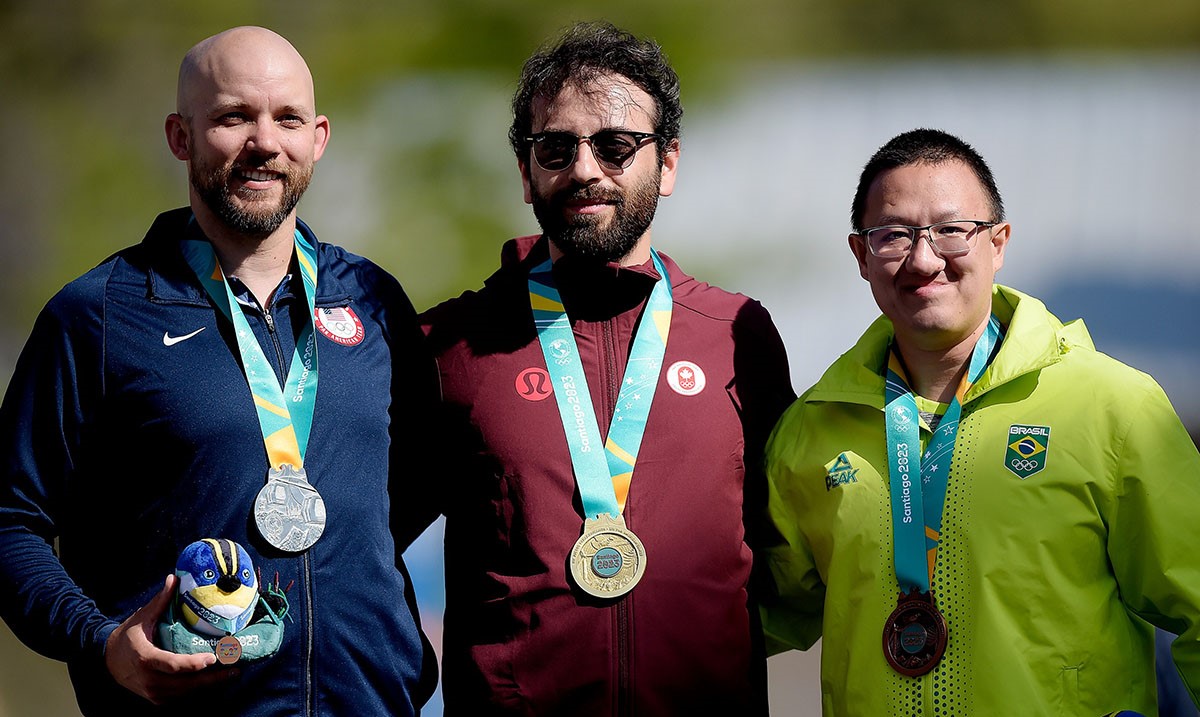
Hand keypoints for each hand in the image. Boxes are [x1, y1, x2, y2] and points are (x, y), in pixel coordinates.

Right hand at [104, 574, 236, 703]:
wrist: (106, 660)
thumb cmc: (127, 636)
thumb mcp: (142, 617)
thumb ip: (160, 601)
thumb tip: (174, 578)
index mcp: (145, 658)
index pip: (171, 665)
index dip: (192, 664)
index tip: (212, 658)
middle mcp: (149, 679)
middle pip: (185, 684)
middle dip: (212, 678)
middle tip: (235, 669)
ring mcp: (152, 692)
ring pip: (185, 692)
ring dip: (209, 685)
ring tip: (231, 673)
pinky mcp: (156, 698)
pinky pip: (180, 696)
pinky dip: (197, 689)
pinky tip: (215, 681)